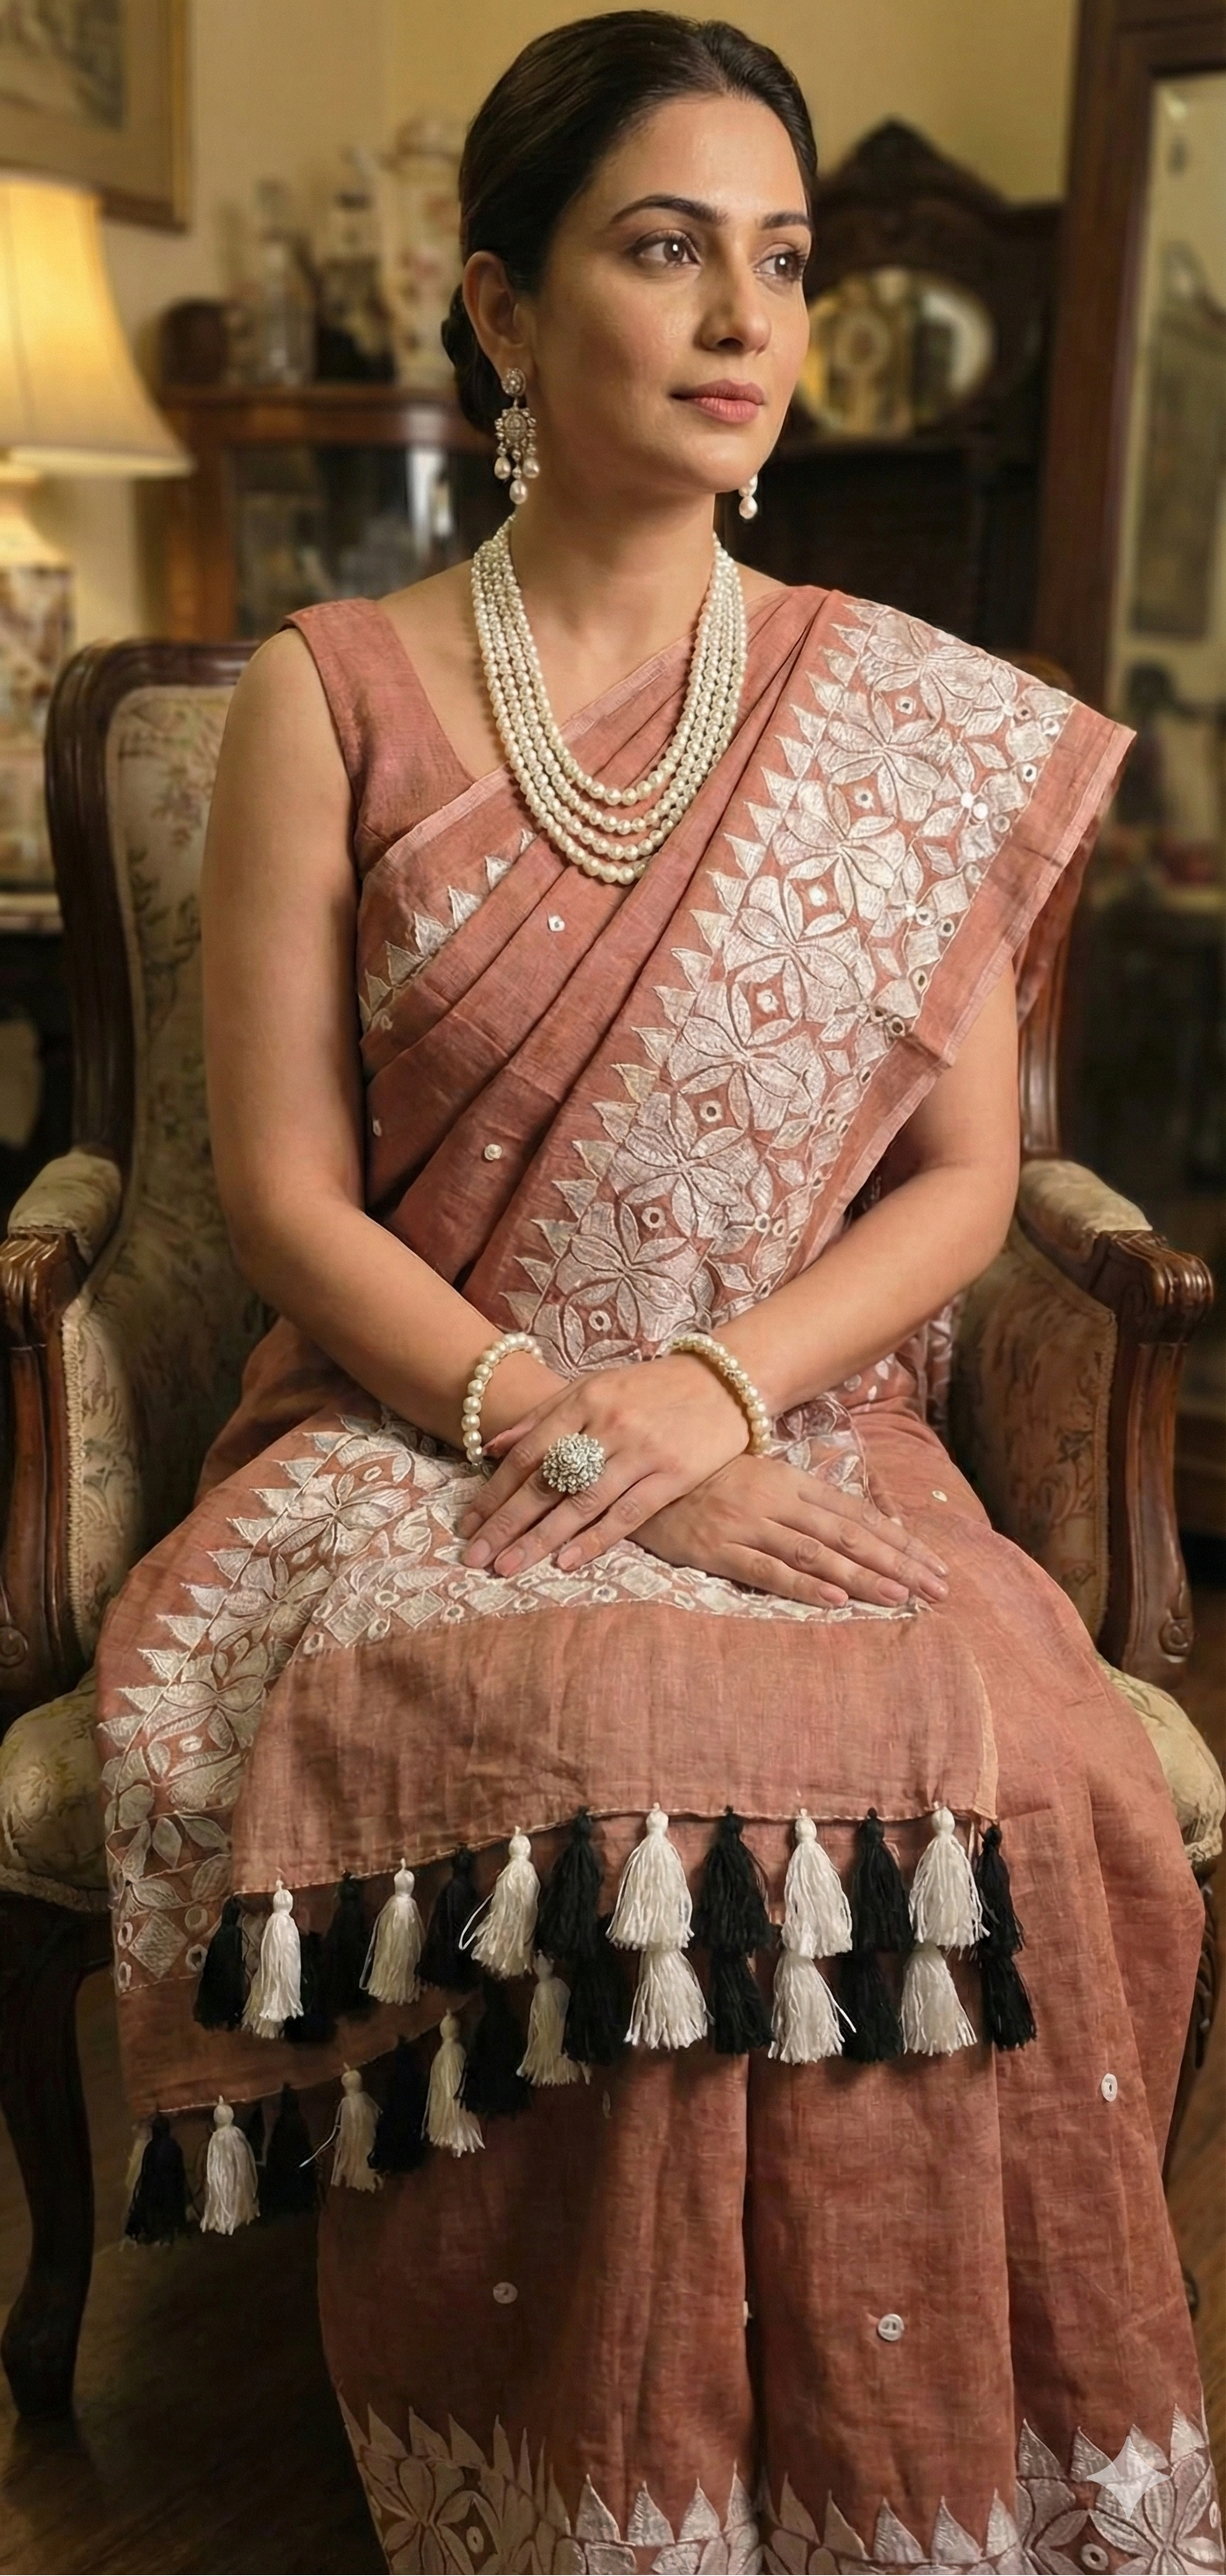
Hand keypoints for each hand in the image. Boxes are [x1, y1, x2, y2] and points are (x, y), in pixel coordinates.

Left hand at [457, 1354, 752, 1576]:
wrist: (725, 1381)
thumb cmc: (652, 1388)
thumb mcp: (594, 1387)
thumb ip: (543, 1416)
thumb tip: (491, 1447)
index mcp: (583, 1400)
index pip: (528, 1453)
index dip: (495, 1491)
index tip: (468, 1524)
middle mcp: (607, 1425)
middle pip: (545, 1482)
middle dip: (505, 1523)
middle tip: (474, 1557)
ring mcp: (640, 1451)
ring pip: (580, 1503)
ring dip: (539, 1539)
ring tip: (507, 1567)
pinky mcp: (673, 1475)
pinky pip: (626, 1514)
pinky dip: (594, 1540)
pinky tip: (566, 1562)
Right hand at [635, 1453, 948, 1608]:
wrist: (636, 1473)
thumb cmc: (702, 1478)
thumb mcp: (756, 1477)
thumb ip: (799, 1499)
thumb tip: (851, 1526)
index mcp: (789, 1479)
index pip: (857, 1513)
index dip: (899, 1540)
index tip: (934, 1564)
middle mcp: (774, 1498)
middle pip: (848, 1534)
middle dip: (897, 1562)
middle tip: (937, 1589)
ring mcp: (746, 1522)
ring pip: (816, 1552)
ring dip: (861, 1575)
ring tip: (900, 1597)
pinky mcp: (717, 1547)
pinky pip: (766, 1568)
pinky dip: (803, 1583)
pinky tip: (835, 1598)